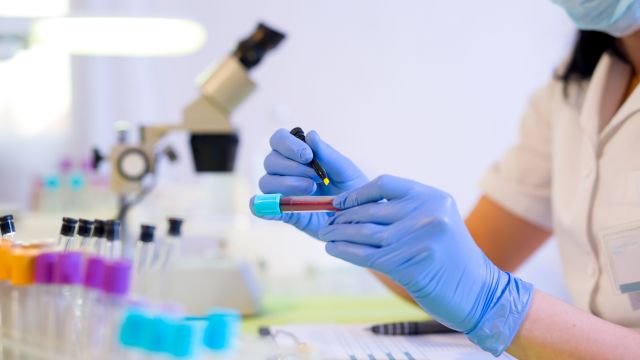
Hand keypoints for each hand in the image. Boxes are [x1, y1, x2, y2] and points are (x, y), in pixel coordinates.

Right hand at [253, 128, 366, 237]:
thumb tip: (310, 134)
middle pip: (271, 160)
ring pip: (267, 182)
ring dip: (286, 184)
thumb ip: (328, 154)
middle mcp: (286, 170)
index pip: (279, 140)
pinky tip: (275, 208)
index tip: (308, 156)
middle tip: (316, 178)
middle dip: (292, 167)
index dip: (289, 145)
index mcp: (299, 154)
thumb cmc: (353, 188)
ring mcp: (283, 192)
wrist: (359, 217)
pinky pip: (264, 208)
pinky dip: (263, 207)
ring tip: (311, 190)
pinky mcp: (284, 213)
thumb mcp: (345, 170)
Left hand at [319, 175, 532, 355]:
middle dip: (343, 218)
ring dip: (340, 234)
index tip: (339, 203)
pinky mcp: (412, 265)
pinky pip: (369, 256)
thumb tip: (356, 209)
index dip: (357, 193)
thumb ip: (404, 212)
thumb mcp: (435, 223)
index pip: (384, 184)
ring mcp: (421, 239)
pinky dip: (346, 252)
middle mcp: (428, 213)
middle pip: (371, 210)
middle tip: (326, 223)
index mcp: (432, 197)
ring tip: (325, 236)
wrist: (479, 292)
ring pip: (367, 234)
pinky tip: (333, 250)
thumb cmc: (451, 259)